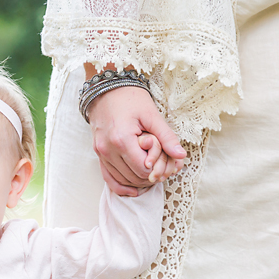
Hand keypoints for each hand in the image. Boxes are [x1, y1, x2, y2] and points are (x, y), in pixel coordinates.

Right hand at [84, 65, 185, 195]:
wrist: (106, 87)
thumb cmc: (130, 98)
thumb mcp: (151, 114)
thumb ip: (166, 136)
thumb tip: (181, 155)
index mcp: (121, 140)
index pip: (144, 169)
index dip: (158, 169)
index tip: (166, 160)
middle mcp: (108, 150)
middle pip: (134, 177)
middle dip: (150, 176)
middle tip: (162, 167)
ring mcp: (100, 153)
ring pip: (122, 180)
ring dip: (138, 180)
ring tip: (152, 171)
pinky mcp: (98, 153)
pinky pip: (108, 177)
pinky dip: (121, 186)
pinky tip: (134, 190)